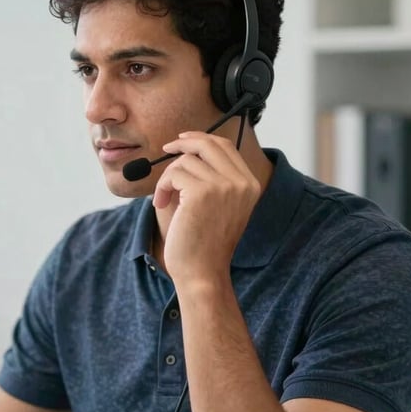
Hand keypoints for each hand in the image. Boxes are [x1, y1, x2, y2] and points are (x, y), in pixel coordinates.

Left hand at [153, 131, 260, 284]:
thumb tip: (189, 146)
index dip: (202, 138)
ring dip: (168, 177)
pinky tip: (161, 204)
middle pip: (209, 144)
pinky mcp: (201, 192)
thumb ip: (212, 178)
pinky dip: (162, 187)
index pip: (226, 147)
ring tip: (164, 198)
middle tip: (166, 149)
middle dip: (184, 142)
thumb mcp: (217, 206)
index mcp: (249, 185)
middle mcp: (241, 183)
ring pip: (186, 160)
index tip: (182, 141)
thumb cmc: (203, 244)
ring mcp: (223, 186)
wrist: (201, 272)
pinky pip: (173, 174)